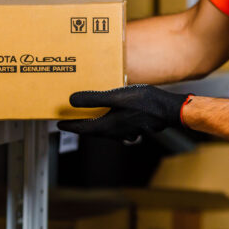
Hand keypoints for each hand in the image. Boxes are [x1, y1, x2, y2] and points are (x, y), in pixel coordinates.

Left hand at [57, 84, 190, 143]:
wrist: (169, 110)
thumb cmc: (146, 103)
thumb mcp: (117, 96)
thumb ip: (94, 99)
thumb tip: (71, 101)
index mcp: (108, 125)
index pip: (82, 128)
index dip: (69, 125)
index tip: (59, 124)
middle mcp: (115, 131)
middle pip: (92, 131)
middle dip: (80, 126)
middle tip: (70, 120)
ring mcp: (125, 130)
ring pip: (103, 130)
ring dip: (93, 124)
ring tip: (87, 116)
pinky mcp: (133, 126)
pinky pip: (114, 127)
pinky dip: (107, 121)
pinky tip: (111, 114)